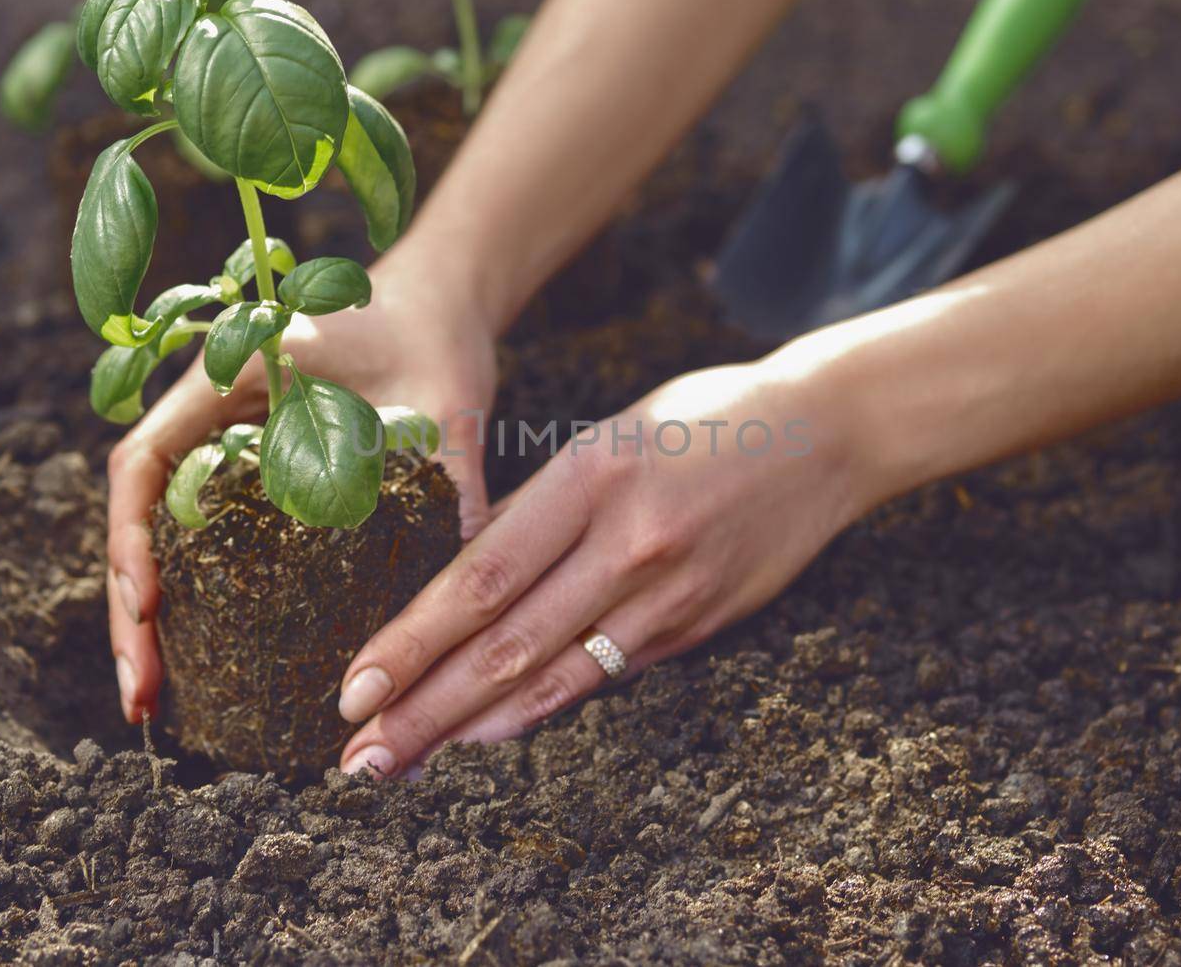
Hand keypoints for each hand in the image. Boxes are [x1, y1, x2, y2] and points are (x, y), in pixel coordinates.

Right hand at [106, 250, 497, 722]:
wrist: (438, 311)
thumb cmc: (432, 338)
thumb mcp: (440, 403)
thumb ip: (450, 476)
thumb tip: (471, 572)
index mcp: (227, 380)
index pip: (143, 463)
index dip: (133, 540)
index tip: (149, 606)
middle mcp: (206, 420)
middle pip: (138, 520)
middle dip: (131, 611)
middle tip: (141, 697)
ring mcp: (221, 455)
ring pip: (161, 542)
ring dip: (152, 620)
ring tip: (154, 701)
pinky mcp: (251, 486)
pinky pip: (206, 546)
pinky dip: (196, 602)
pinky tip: (204, 664)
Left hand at [334, 359, 860, 776]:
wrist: (826, 435)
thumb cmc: (704, 420)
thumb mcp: (607, 436)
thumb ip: (540, 507)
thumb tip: (464, 579)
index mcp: (591, 477)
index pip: (481, 577)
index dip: (412, 640)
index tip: (354, 686)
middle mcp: (627, 542)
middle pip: (506, 643)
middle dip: (424, 708)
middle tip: (359, 756)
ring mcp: (669, 592)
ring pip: (554, 677)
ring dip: (472, 727)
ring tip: (407, 761)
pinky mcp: (699, 625)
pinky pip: (606, 676)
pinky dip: (542, 709)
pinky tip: (491, 734)